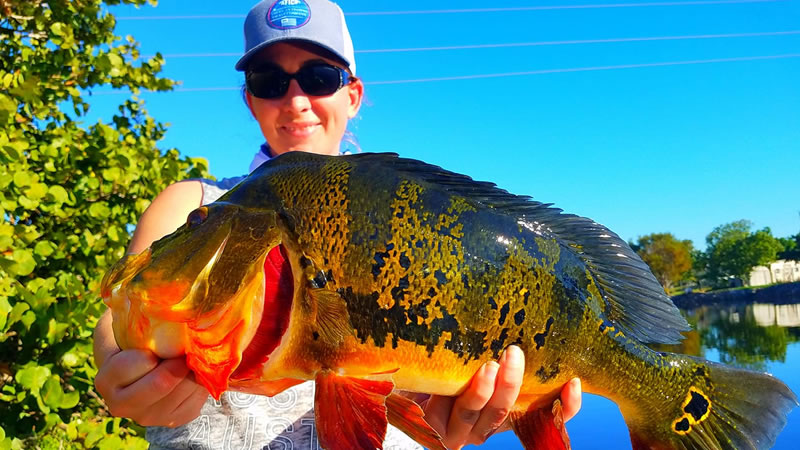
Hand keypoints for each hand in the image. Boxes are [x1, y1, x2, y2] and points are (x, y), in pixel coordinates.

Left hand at [422, 345, 581, 448]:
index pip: (545, 414)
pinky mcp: (432, 429)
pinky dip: (448, 397)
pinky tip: (449, 380)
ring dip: (484, 391)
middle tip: (515, 354)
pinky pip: (443, 415)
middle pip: (506, 412)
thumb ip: (495, 344)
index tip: (575, 382)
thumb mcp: (476, 351)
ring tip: (487, 366)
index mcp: (506, 409)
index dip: (565, 406)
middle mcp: (487, 424)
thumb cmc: (449, 361)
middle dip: (512, 385)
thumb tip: (519, 301)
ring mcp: (460, 430)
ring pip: (476, 415)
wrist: (409, 380)